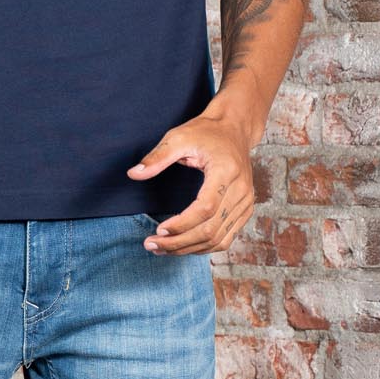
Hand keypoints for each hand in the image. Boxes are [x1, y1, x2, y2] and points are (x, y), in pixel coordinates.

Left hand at [127, 109, 256, 254]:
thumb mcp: (178, 137)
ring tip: (162, 249)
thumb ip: (157, 157)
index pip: (205, 209)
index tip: (158, 230)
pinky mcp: (245, 210)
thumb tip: (133, 173)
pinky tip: (183, 246)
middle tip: (152, 245)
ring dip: (189, 249)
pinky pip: (226, 238)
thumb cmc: (206, 132)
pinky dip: (203, 247)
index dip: (181, 225)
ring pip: (218, 239)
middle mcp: (242, 190)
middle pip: (211, 230)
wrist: (234, 129)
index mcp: (226, 171)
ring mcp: (246, 202)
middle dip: (179, 243)